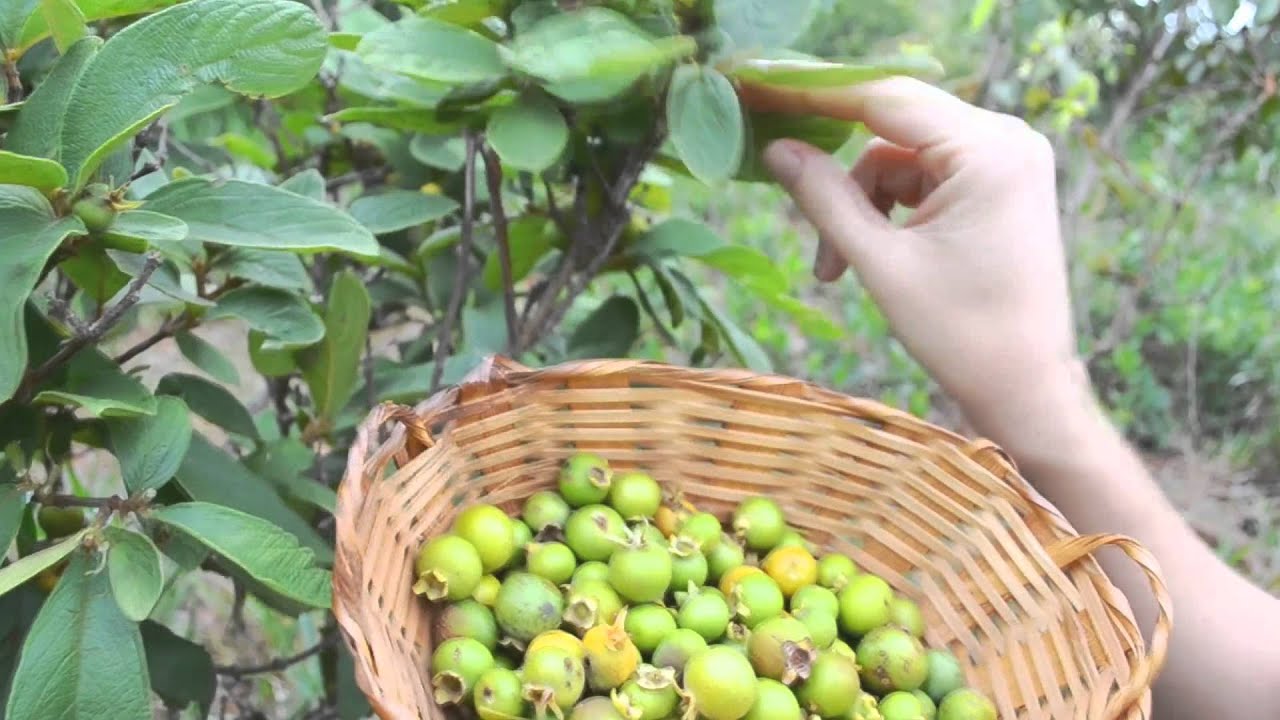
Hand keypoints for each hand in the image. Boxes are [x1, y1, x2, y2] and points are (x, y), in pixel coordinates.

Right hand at [741, 77, 1092, 449]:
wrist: (1026, 388)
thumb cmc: (960, 334)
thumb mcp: (880, 262)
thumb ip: (824, 198)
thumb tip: (774, 148)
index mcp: (989, 149)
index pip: (885, 98)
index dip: (816, 95)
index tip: (762, 92)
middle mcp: (1007, 138)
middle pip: (894, 123)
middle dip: (838, 164)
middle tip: (779, 176)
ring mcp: (1006, 160)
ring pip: (902, 155)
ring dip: (861, 201)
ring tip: (834, 265)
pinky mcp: (998, 184)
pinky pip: (924, 176)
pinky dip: (888, 209)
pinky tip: (864, 254)